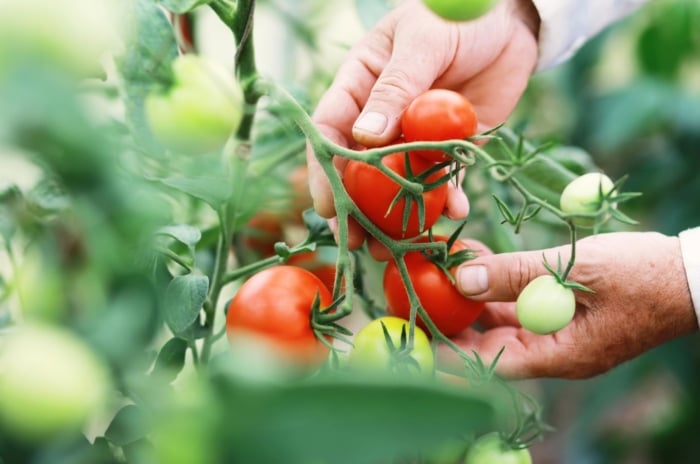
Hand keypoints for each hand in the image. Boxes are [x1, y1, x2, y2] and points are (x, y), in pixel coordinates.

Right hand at [307, 0, 539, 249]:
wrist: (511, 20)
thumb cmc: (456, 15)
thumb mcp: (422, 43)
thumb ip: (395, 89)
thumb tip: (363, 137)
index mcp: (360, 84)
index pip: (330, 129)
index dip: (325, 169)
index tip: (328, 205)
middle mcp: (382, 116)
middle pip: (360, 167)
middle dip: (357, 206)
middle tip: (358, 240)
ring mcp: (415, 134)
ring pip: (400, 181)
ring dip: (398, 215)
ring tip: (397, 246)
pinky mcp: (450, 145)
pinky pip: (445, 177)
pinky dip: (449, 198)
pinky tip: (456, 212)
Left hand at [440, 232, 697, 378]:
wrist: (690, 273)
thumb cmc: (643, 275)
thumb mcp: (576, 269)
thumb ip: (516, 273)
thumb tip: (462, 278)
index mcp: (560, 355)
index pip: (490, 365)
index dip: (449, 354)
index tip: (414, 340)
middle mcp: (553, 350)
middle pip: (489, 343)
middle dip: (453, 321)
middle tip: (416, 298)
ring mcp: (557, 332)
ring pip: (501, 319)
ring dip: (472, 295)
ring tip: (440, 268)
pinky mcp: (561, 312)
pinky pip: (520, 302)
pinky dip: (497, 283)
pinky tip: (475, 258)